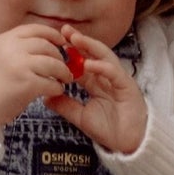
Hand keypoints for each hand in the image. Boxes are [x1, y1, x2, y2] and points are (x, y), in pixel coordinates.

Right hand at [0, 23, 71, 131]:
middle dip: (59, 56)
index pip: (36, 29)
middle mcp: (13, 48)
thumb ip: (16, 47)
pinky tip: (55, 91)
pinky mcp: (28, 83)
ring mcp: (21, 65)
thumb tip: (43, 45)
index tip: (62, 41)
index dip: (53, 34)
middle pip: (47, 46)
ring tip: (64, 79)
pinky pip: (51, 83)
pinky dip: (57, 87)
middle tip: (64, 67)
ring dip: (63, 72)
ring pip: (53, 63)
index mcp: (6, 39)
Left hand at [47, 27, 147, 153]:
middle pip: (92, 54)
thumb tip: (45, 97)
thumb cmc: (109, 129)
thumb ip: (65, 106)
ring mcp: (117, 80)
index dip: (69, 52)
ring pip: (104, 57)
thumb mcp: (80, 117)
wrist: (128, 144)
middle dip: (79, 41)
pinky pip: (114, 72)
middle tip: (64, 31)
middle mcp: (106, 78)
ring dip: (90, 46)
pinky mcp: (127, 87)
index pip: (81, 62)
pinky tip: (88, 63)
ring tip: (75, 39)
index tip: (53, 43)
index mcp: (95, 83)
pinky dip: (101, 67)